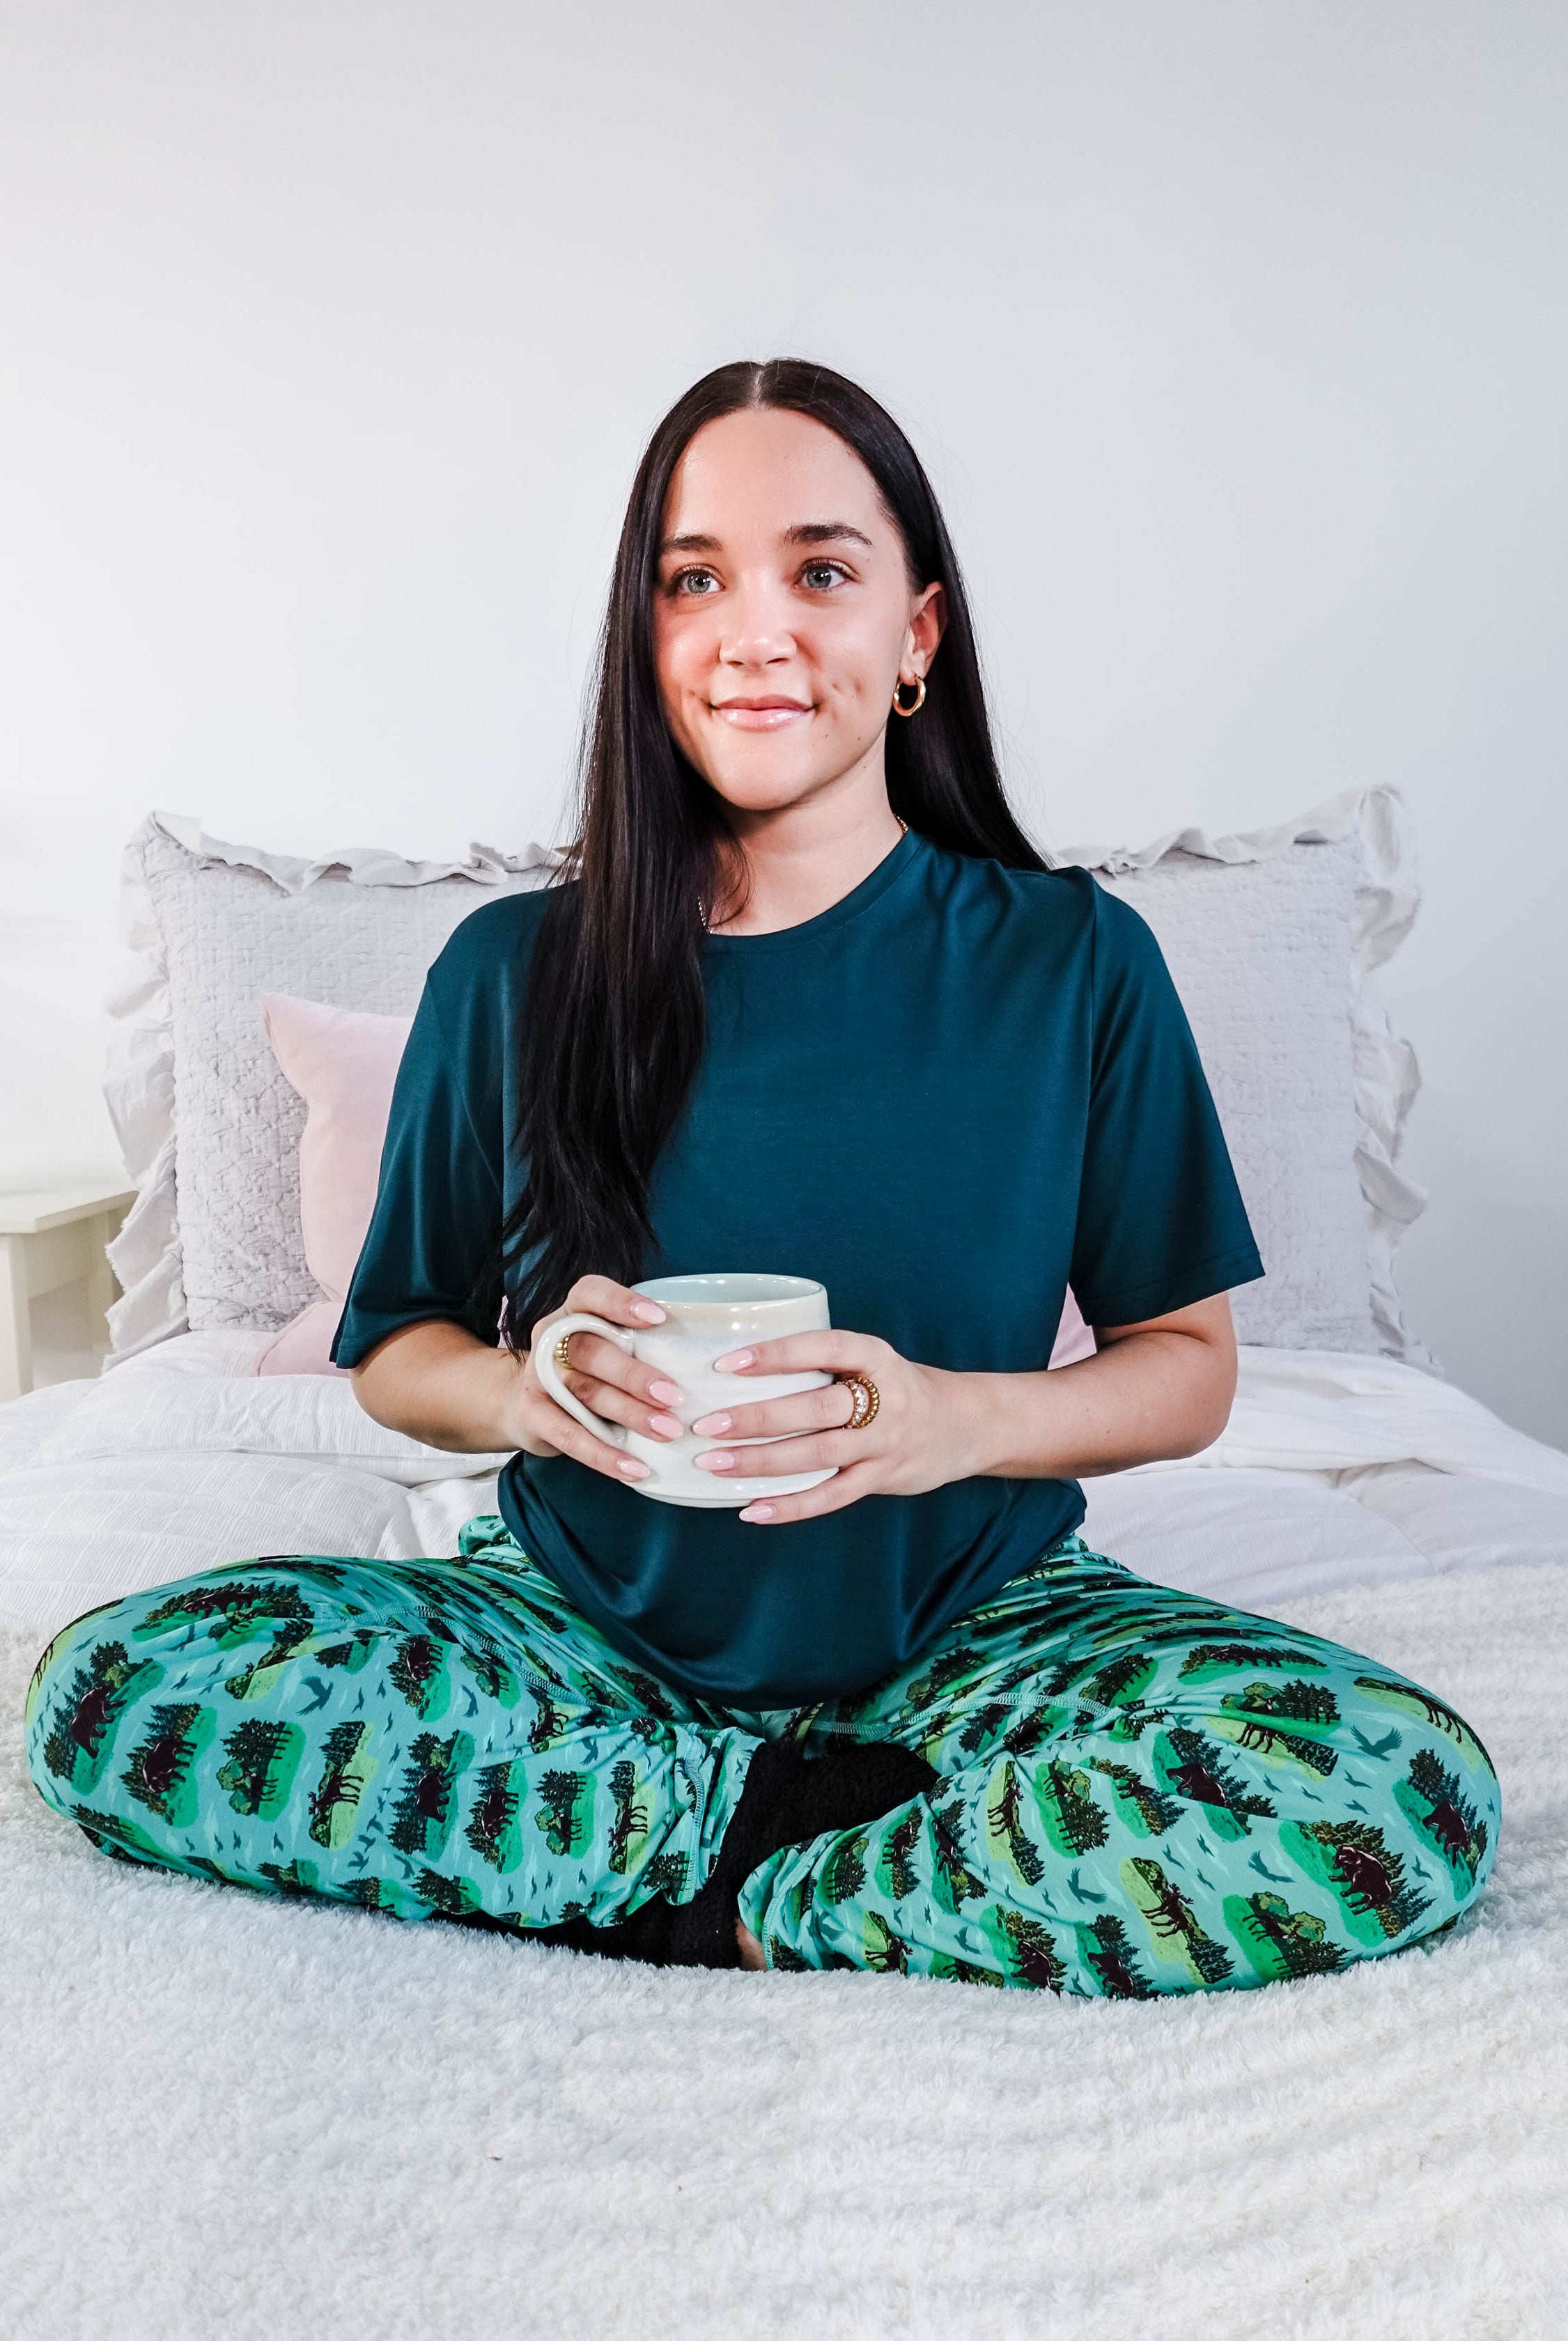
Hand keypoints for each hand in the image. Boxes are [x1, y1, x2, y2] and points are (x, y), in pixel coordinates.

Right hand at [515, 1276, 687, 1485]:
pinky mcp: (532, 1415)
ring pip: (586, 1394)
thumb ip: (637, 1343)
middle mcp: (551, 1339)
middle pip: (591, 1351)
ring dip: (630, 1414)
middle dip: (635, 1375)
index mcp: (572, 1312)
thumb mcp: (605, 1345)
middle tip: (674, 1396)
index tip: (659, 1319)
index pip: (590, 1293)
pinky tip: (636, 1468)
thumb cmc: (586, 1370)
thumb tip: (703, 1363)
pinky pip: (570, 1437)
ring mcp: (538, 1377)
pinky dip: (605, 1455)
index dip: (621, 1303)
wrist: (524, 1403)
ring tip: (669, 1431)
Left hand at [687, 1329, 984, 1523]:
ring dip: (762, 1461)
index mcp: (876, 1356)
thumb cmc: (900, 1386)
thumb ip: (824, 1364)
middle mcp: (883, 1399)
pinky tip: (751, 1509)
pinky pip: (831, 1496)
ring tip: (715, 1463)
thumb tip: (741, 1368)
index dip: (777, 1354)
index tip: (728, 1363)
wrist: (966, 1424)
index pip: (823, 1348)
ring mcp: (885, 1443)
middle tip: (708, 1424)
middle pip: (815, 1409)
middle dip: (758, 1417)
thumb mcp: (872, 1360)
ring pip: (818, 1455)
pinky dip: (791, 1506)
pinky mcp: (882, 1478)